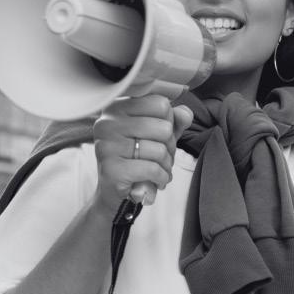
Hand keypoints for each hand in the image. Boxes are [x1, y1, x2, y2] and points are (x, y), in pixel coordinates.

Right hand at [92, 94, 193, 212]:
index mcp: (116, 107)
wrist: (115, 190)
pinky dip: (161, 177)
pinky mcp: (111, 169)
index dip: (168, 122)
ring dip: (166, 164)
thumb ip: (174, 119)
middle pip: (163, 128)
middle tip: (162, 156)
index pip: (160, 104)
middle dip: (170, 147)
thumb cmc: (137, 156)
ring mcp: (107, 146)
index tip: (159, 136)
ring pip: (159, 150)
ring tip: (160, 169)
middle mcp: (107, 123)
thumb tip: (185, 114)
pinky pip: (151, 169)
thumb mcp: (157, 134)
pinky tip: (156, 180)